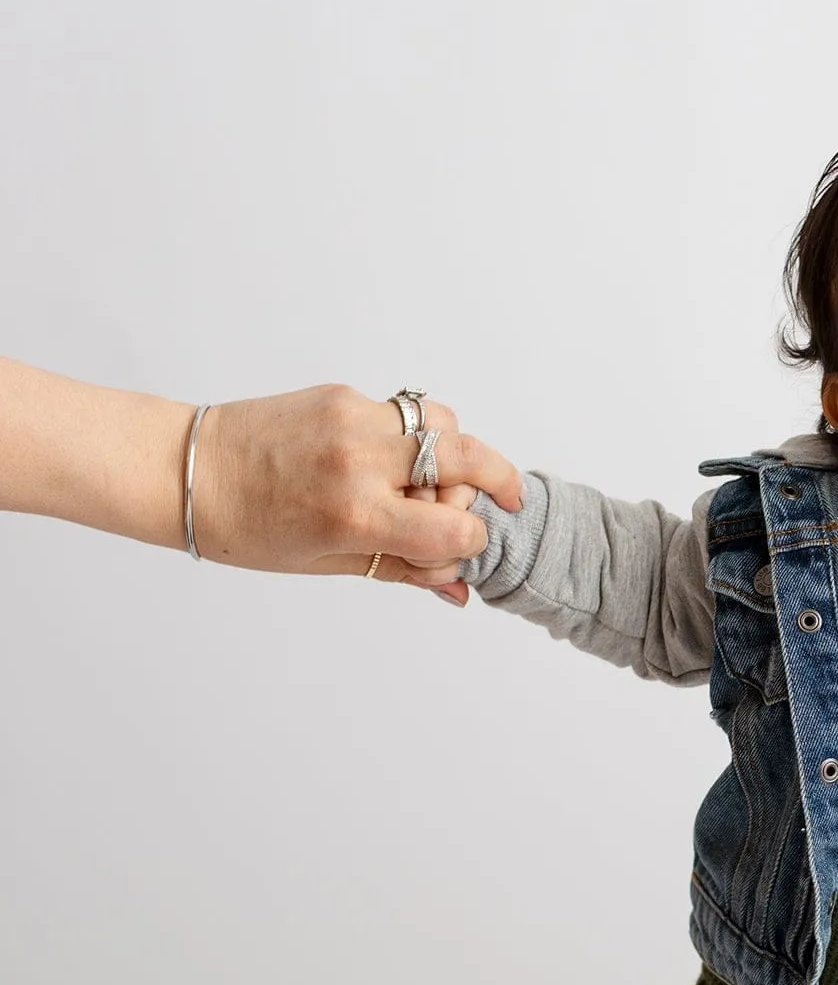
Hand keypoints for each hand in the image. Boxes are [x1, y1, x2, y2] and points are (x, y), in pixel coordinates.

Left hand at [193, 384, 520, 598]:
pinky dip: (413, 437)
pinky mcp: (342, 396)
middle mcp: (360, 461)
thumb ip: (403, 570)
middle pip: (468, 459)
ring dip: (455, 453)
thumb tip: (459, 589)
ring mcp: (352, 419)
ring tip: (434, 477)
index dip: (468, 543)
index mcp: (355, 516)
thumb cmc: (247, 529)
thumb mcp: (328, 563)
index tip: (456, 548)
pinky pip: (405, 412)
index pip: (455, 528)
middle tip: (506, 498)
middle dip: (499, 481)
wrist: (185, 470)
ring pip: (444, 424)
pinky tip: (388, 460)